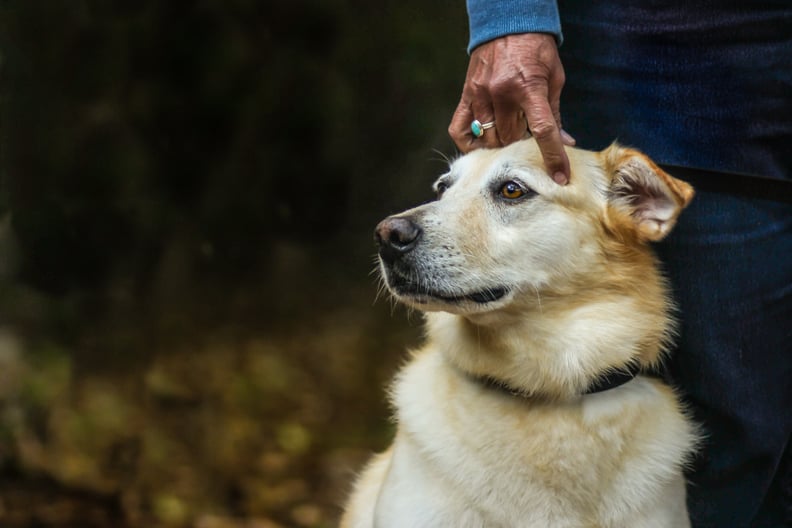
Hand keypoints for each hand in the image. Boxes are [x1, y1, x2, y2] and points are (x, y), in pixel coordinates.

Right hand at [448, 33, 574, 184]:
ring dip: (501, 145)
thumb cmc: (535, 51)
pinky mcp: (467, 94)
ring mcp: (480, 95)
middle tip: (529, 142)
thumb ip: (555, 113)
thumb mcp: (553, 78)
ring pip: (489, 139)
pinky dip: (470, 142)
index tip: (560, 176)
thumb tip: (565, 142)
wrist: (507, 24)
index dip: (553, 156)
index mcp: (529, 88)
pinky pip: (460, 130)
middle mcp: (501, 93)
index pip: (543, 131)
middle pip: (511, 139)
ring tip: (510, 138)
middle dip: (522, 146)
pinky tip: (482, 143)